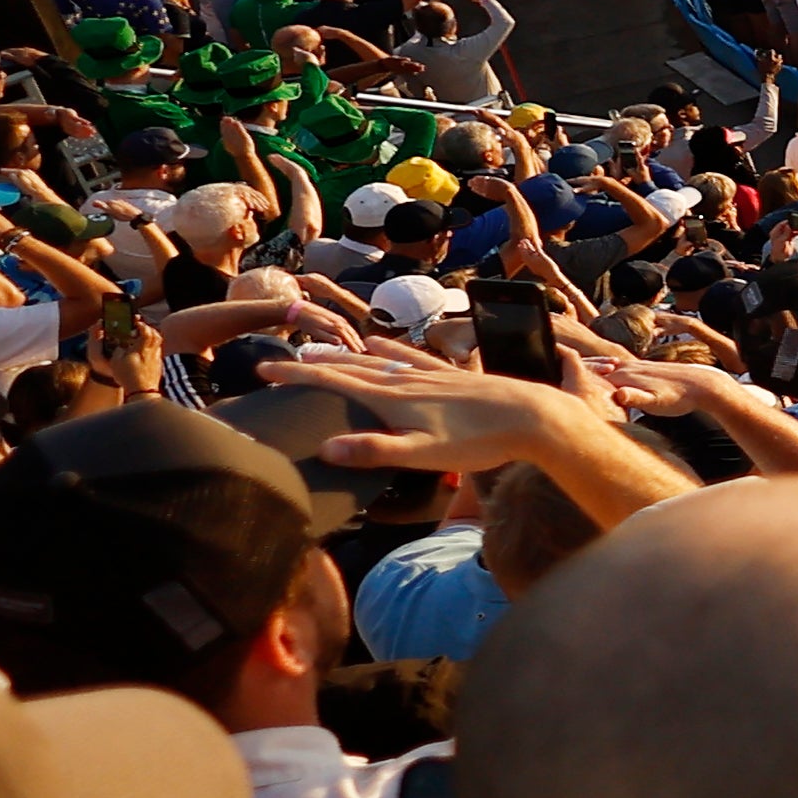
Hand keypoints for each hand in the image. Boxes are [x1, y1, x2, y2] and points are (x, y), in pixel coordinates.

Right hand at [265, 338, 614, 479]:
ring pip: (376, 359)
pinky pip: (408, 356)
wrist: (532, 415)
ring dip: (344, 356)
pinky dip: (387, 348)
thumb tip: (326, 449)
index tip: (265, 369)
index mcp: (392, 398)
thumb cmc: (479, 441)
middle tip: (280, 362)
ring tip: (320, 352)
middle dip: (312, 365)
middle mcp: (406, 379)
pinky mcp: (450, 374)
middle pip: (349, 367)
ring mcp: (429, 374)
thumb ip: (375, 451)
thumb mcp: (423, 454)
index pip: (333, 383)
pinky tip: (379, 343)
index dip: (297, 376)